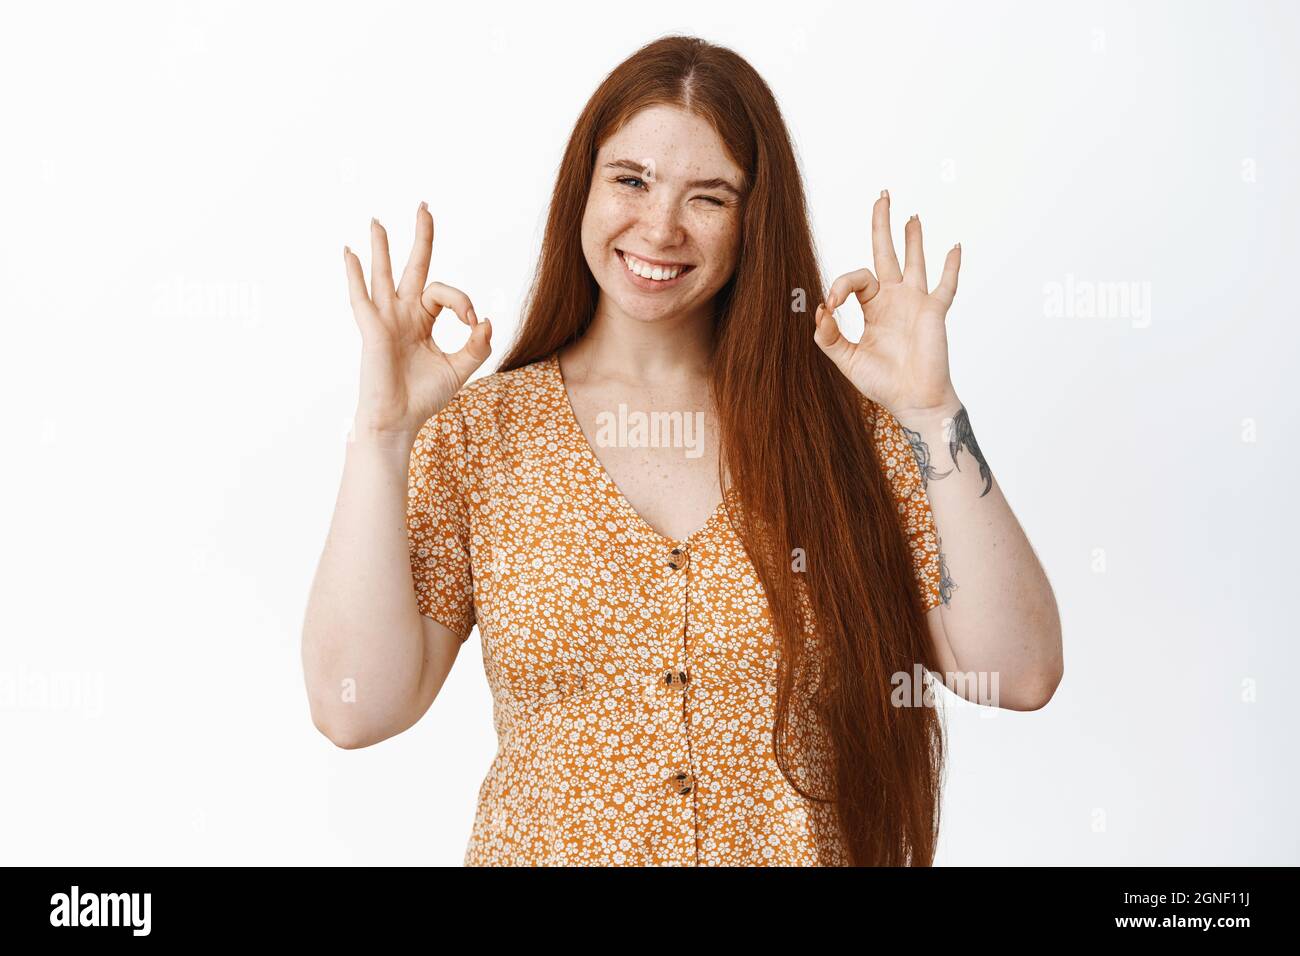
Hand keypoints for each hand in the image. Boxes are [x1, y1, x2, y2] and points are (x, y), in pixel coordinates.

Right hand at [343, 202, 491, 438]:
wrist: (399, 421)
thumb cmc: (424, 398)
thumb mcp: (460, 369)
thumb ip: (477, 345)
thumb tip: (486, 319)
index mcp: (422, 321)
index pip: (445, 294)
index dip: (462, 301)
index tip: (473, 320)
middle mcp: (402, 315)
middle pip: (412, 267)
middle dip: (420, 237)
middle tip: (424, 206)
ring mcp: (385, 320)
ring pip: (383, 275)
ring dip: (381, 247)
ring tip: (377, 221)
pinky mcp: (373, 330)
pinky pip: (362, 297)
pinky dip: (355, 275)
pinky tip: (349, 253)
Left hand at [812, 191, 960, 417]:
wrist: (912, 401)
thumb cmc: (883, 383)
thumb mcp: (847, 360)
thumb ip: (830, 337)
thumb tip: (820, 309)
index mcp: (873, 308)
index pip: (855, 279)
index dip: (840, 284)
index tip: (831, 302)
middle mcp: (894, 299)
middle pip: (886, 253)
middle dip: (882, 225)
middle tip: (882, 197)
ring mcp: (916, 303)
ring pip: (914, 261)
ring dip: (913, 238)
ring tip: (911, 215)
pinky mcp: (934, 312)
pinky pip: (945, 285)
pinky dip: (951, 266)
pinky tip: (955, 246)